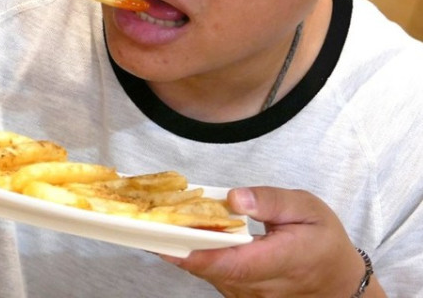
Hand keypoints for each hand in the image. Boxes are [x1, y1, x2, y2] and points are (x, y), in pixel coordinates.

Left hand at [161, 186, 384, 296]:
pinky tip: (180, 234)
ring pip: (208, 274)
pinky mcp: (242, 295)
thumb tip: (234, 198)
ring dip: (182, 250)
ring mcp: (249, 295)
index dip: (196, 253)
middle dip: (178, 245)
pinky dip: (194, 256)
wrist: (339, 283)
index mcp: (279, 261)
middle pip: (211, 269)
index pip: (231, 263)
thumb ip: (270, 201)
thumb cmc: (322, 239)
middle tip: (147, 218)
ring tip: (156, 221)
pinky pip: (213, 276)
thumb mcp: (306, 207)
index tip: (165, 237)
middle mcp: (260, 287)